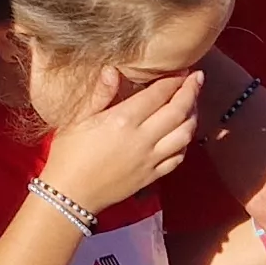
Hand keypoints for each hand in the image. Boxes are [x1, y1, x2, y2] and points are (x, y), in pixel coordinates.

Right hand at [36, 68, 203, 216]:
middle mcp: (142, 138)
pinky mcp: (152, 176)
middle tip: (197, 79)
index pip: (158, 94)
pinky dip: (186, 142)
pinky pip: (178, 157)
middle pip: (179, 111)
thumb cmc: (68, 154)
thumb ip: (99, 94)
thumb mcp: (77, 119)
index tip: (182, 70)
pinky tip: (183, 133)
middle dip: (191, 92)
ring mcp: (150, 159)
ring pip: (185, 134)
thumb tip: (112, 70)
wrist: (69, 195)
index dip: (174, 80)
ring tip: (193, 104)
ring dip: (193, 116)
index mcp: (123, 120)